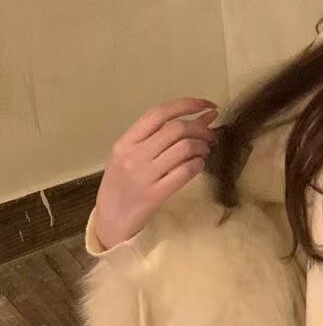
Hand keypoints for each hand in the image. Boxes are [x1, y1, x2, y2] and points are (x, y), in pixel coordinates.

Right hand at [93, 98, 217, 249]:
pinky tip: (198, 165)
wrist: (110, 220)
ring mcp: (144, 175)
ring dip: (202, 147)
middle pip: (176, 129)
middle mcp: (133, 155)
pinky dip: (199, 164)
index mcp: (125, 142)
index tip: (208, 104)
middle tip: (209, 136)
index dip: (188, 104)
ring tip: (204, 151)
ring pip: (185, 148)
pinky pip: (186, 171)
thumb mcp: (133, 155)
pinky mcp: (155, 195)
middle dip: (201, 128)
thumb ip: (162, 136)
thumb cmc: (122, 183)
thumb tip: (205, 116)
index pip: (159, 113)